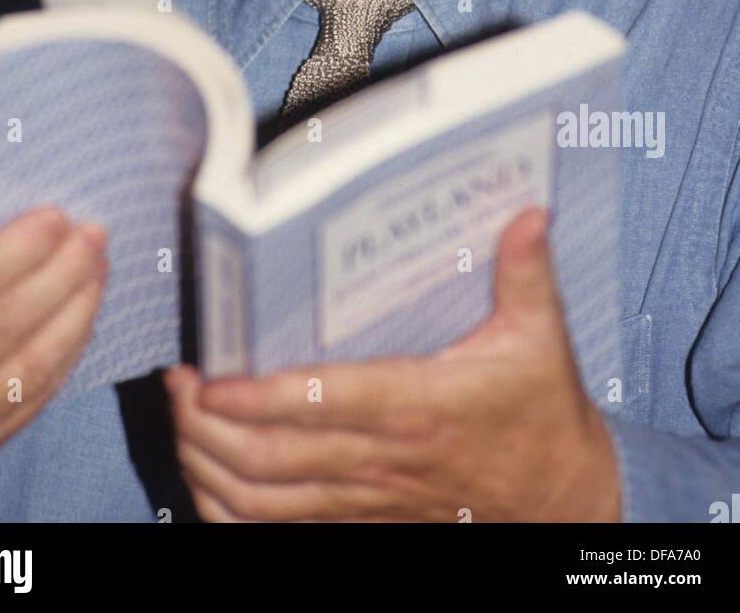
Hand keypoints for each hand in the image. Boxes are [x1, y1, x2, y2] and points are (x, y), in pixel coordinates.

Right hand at [0, 208, 106, 487]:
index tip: (58, 216)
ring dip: (78, 310)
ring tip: (99, 269)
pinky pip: (35, 398)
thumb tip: (12, 244)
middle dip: (64, 270)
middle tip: (94, 234)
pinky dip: (67, 352)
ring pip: (35, 363)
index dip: (20, 248)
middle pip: (11, 321)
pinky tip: (82, 316)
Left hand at [166, 208, 619, 521]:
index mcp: (415, 405)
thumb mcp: (540, 340)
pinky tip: (207, 479)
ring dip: (209, 464)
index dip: (259, 396)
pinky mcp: (360, 518)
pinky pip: (280, 528)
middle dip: (208, 425)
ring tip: (181, 419)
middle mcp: (380, 456)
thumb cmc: (542, 417)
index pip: (321, 403)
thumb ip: (527, 274)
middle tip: (178, 384)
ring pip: (264, 498)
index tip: (213, 377)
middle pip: (271, 456)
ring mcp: (364, 496)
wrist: (561, 501)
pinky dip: (232, 511)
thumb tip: (527, 213)